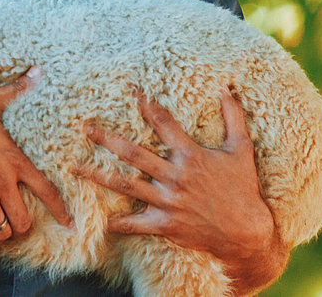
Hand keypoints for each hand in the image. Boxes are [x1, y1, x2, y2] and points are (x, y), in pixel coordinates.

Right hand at [0, 67, 72, 244]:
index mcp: (15, 161)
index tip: (69, 224)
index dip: (60, 211)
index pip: (46, 191)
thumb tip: (37, 71)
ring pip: (2, 231)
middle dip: (21, 225)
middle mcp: (3, 183)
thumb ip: (17, 90)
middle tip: (13, 220)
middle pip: (24, 221)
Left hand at [72, 87, 287, 292]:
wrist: (247, 234)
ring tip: (74, 166)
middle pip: (133, 153)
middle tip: (84, 127)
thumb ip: (233, 116)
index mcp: (191, 156)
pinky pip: (135, 225)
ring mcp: (168, 202)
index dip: (146, 104)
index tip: (129, 90)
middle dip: (106, 138)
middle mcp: (175, 177)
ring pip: (125, 185)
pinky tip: (99, 218)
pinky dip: (116, 223)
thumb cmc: (243, 189)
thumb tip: (224, 87)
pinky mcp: (165, 225)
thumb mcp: (241, 149)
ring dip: (97, 175)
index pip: (163, 123)